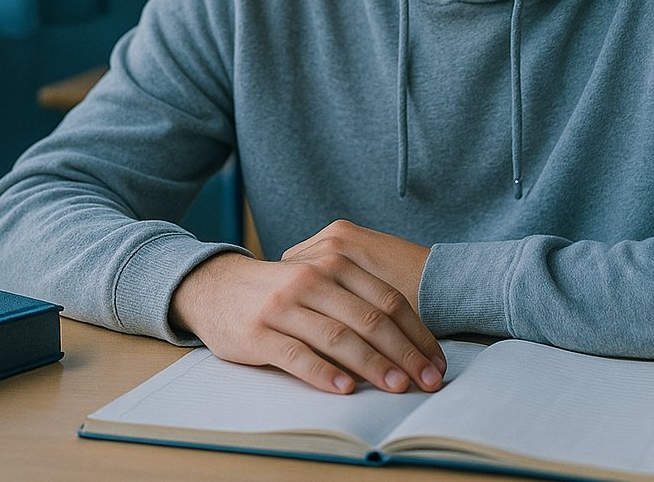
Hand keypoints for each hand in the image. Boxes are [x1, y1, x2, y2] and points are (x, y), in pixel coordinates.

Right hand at [168, 223, 442, 395]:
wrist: (216, 286)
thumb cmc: (280, 289)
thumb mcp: (320, 279)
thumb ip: (355, 300)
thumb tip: (407, 342)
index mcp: (335, 263)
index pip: (388, 300)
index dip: (417, 333)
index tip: (437, 361)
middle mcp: (313, 280)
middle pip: (370, 320)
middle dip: (405, 354)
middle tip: (429, 381)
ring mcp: (285, 306)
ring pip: (339, 338)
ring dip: (373, 366)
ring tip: (397, 387)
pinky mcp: (260, 333)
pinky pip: (298, 356)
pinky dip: (325, 374)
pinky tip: (346, 390)